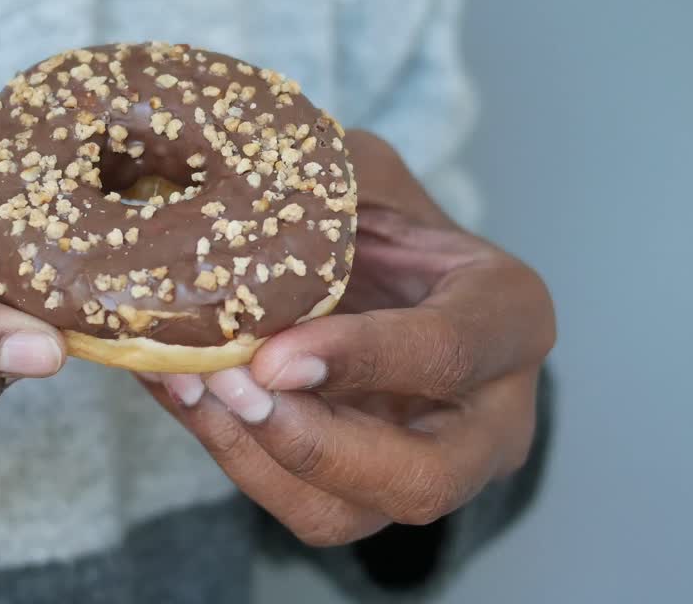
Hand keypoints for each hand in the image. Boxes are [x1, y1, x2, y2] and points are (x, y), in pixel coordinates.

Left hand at [140, 132, 554, 545]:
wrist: (377, 272)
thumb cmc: (379, 221)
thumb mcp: (363, 178)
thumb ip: (319, 187)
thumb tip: (227, 201)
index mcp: (510, 317)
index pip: (452, 352)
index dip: (364, 358)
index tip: (272, 354)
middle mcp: (494, 414)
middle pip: (424, 478)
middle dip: (312, 443)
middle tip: (229, 386)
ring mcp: (434, 470)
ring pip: (348, 514)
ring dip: (253, 455)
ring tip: (187, 383)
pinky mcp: (369, 497)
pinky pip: (299, 506)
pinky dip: (230, 454)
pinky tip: (182, 391)